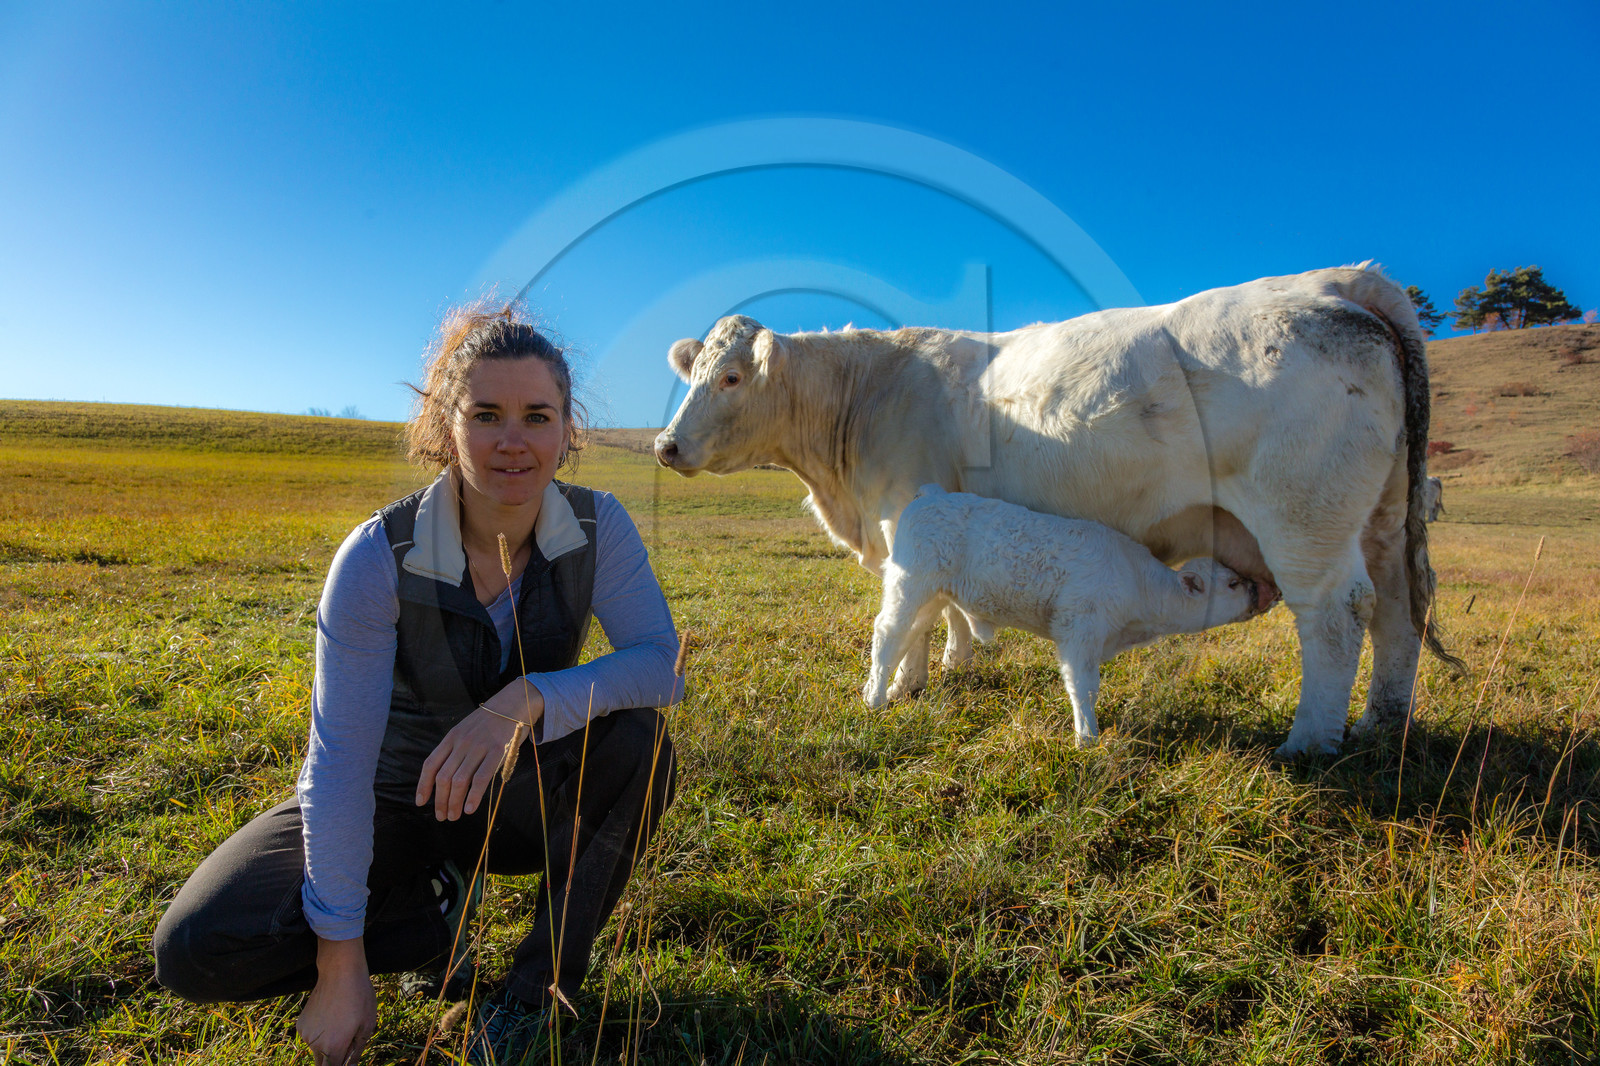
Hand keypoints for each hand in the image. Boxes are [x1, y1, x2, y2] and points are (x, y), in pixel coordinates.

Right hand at [296, 937, 375, 1065]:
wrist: (340, 972)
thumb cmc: (359, 997)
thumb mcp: (366, 1025)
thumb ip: (356, 1052)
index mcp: (334, 1047)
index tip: (348, 1056)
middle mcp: (315, 1044)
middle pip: (323, 1064)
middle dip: (335, 1058)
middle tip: (347, 1038)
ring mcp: (305, 1034)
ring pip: (317, 1050)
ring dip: (327, 1045)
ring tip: (341, 1022)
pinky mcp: (300, 1024)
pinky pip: (311, 1037)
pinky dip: (320, 1034)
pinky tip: (330, 1017)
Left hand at [416, 678, 544, 820]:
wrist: (513, 703)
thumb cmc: (489, 722)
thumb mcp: (465, 731)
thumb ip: (455, 750)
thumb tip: (445, 779)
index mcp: (451, 738)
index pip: (430, 764)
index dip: (423, 785)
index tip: (421, 802)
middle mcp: (461, 742)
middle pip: (443, 777)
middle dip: (440, 800)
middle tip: (442, 816)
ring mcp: (479, 747)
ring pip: (459, 780)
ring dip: (454, 802)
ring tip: (454, 816)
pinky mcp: (497, 751)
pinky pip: (481, 778)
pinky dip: (474, 796)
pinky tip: (470, 809)